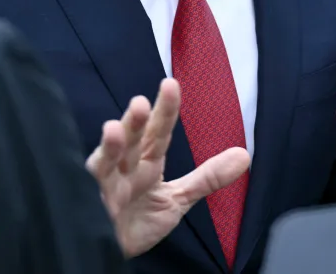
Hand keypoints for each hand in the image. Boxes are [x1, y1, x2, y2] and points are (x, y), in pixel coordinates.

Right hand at [86, 78, 250, 257]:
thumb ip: (207, 178)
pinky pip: (91, 188)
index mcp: (147, 160)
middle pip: (132, 138)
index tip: (171, 84)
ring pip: (106, 159)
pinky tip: (95, 168)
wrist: (115, 250)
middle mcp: (125, 165)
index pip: (159, 131)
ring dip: (111, 145)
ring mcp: (107, 183)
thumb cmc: (140, 220)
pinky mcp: (91, 203)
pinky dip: (92, 178)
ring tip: (113, 129)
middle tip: (141, 104)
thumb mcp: (179, 198)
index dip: (165, 110)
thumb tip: (245, 155)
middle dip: (135, 122)